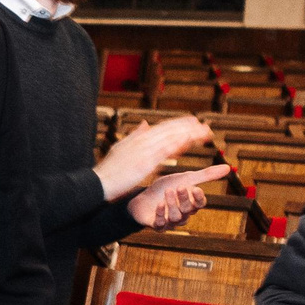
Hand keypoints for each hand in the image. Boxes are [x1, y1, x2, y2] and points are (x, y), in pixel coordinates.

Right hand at [96, 115, 212, 199]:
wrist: (99, 182)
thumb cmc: (109, 170)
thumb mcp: (121, 148)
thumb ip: (135, 135)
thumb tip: (145, 123)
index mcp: (139, 138)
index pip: (163, 128)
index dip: (179, 124)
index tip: (193, 122)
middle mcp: (143, 140)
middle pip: (170, 130)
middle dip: (189, 127)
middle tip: (206, 126)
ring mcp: (144, 150)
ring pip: (171, 137)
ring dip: (189, 134)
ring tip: (205, 133)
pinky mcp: (145, 161)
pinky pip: (165, 150)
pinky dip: (178, 143)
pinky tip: (190, 140)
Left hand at [129, 164, 232, 228]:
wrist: (142, 197)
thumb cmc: (166, 188)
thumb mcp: (185, 179)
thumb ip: (205, 176)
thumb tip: (228, 168)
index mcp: (190, 204)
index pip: (200, 204)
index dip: (198, 198)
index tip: (196, 189)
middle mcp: (182, 215)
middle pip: (187, 210)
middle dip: (184, 199)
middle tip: (179, 187)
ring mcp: (169, 221)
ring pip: (175, 217)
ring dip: (172, 204)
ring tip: (167, 191)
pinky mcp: (156, 225)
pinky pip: (160, 224)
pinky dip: (160, 214)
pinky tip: (159, 204)